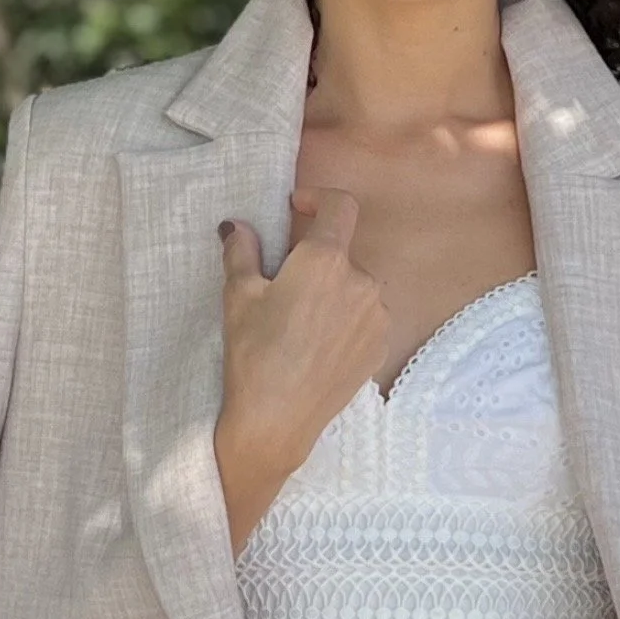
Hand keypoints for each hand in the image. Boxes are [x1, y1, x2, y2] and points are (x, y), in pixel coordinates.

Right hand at [213, 186, 388, 481]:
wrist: (277, 420)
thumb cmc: (254, 354)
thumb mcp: (238, 296)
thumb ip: (242, 251)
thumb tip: (238, 226)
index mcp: (326, 259)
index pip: (340, 205)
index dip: (318, 198)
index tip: (298, 208)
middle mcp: (362, 281)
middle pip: (342, 252)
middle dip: (315, 260)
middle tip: (283, 288)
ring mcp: (377, 315)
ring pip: (354, 285)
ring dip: (332, 291)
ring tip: (300, 323)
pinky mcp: (381, 344)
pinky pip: (365, 316)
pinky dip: (345, 319)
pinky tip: (318, 344)